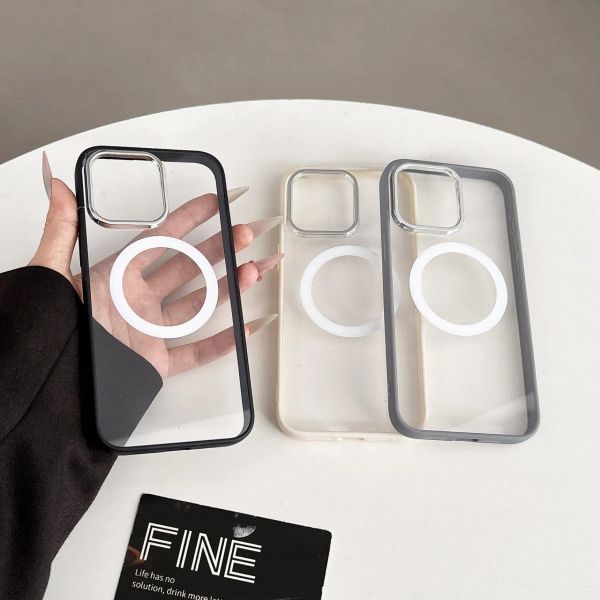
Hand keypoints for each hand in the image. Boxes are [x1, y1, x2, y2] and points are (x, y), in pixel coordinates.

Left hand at [30, 152, 279, 377]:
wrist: (47, 384)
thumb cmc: (46, 328)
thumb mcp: (49, 273)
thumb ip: (60, 230)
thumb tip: (57, 185)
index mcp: (115, 278)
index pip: (160, 240)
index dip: (189, 219)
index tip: (215, 203)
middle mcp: (137, 301)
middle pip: (189, 269)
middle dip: (221, 249)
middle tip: (246, 233)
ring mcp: (150, 332)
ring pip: (200, 305)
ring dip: (230, 287)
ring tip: (254, 269)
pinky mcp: (156, 364)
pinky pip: (197, 352)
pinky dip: (225, 342)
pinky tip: (246, 324)